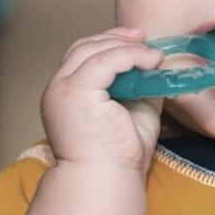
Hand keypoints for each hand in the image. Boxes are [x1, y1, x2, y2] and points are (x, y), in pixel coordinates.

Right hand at [41, 27, 163, 173]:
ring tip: (152, 55)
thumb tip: (156, 60)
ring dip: (127, 47)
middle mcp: (58, 87)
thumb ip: (140, 81)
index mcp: (68, 92)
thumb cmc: (122, 150)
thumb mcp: (135, 105)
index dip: (109, 41)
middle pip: (84, 47)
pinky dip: (129, 55)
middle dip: (115, 37)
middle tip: (143, 37)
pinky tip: (150, 60)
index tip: (137, 38)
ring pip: (93, 50)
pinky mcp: (74, 92)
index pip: (83, 54)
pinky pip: (104, 61)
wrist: (109, 177)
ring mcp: (62, 89)